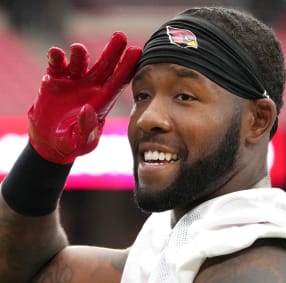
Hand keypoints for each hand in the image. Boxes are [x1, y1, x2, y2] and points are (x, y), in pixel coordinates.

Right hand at [28, 32, 141, 163]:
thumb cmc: (70, 144)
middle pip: (104, 67)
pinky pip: (56, 65)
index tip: (137, 52)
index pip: (118, 83)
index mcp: (102, 102)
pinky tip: (56, 54)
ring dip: (80, 54)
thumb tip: (87, 109)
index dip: (127, 68)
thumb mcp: (79, 142)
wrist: (49, 142)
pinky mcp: (55, 81)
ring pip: (80, 63)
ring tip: (78, 49)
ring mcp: (73, 83)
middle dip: (112, 52)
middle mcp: (90, 89)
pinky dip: (56, 58)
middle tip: (120, 36)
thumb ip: (86, 129)